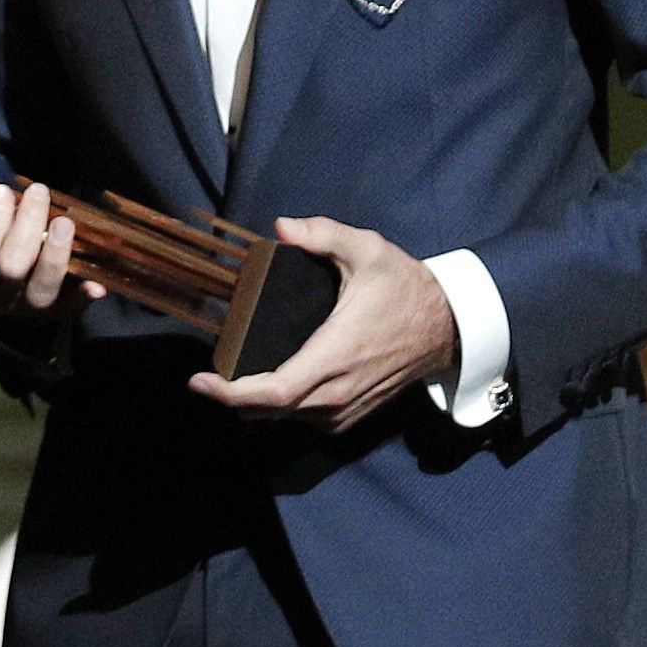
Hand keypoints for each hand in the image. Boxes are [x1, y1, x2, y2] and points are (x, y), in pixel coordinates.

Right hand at [0, 179, 106, 328]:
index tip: (2, 190)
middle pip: (10, 267)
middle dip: (27, 226)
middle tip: (38, 191)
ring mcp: (26, 304)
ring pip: (41, 288)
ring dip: (56, 254)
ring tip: (66, 221)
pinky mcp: (55, 308)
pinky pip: (70, 308)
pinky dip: (81, 297)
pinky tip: (96, 285)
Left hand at [189, 217, 457, 434]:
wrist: (446, 327)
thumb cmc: (404, 287)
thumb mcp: (368, 249)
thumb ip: (324, 234)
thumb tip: (283, 227)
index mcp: (334, 355)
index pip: (274, 392)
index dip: (231, 394)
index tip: (200, 381)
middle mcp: (337, 391)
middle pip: (269, 411)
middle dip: (232, 399)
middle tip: (206, 377)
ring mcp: (345, 409)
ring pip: (285, 419)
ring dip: (255, 405)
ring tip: (231, 380)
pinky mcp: (351, 416)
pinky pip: (304, 420)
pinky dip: (279, 409)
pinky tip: (266, 388)